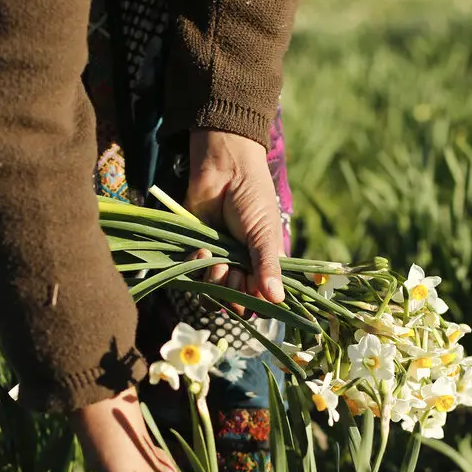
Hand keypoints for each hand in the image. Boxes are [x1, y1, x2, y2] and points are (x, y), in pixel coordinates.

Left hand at [185, 129, 285, 315]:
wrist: (224, 169)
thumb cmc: (252, 198)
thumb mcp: (264, 233)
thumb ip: (268, 266)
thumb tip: (279, 299)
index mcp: (263, 266)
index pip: (260, 300)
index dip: (255, 301)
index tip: (252, 290)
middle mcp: (241, 268)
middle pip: (234, 302)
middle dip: (234, 292)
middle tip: (235, 271)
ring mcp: (217, 261)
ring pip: (212, 293)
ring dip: (214, 282)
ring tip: (217, 263)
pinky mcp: (195, 251)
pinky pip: (192, 274)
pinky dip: (196, 266)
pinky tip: (202, 250)